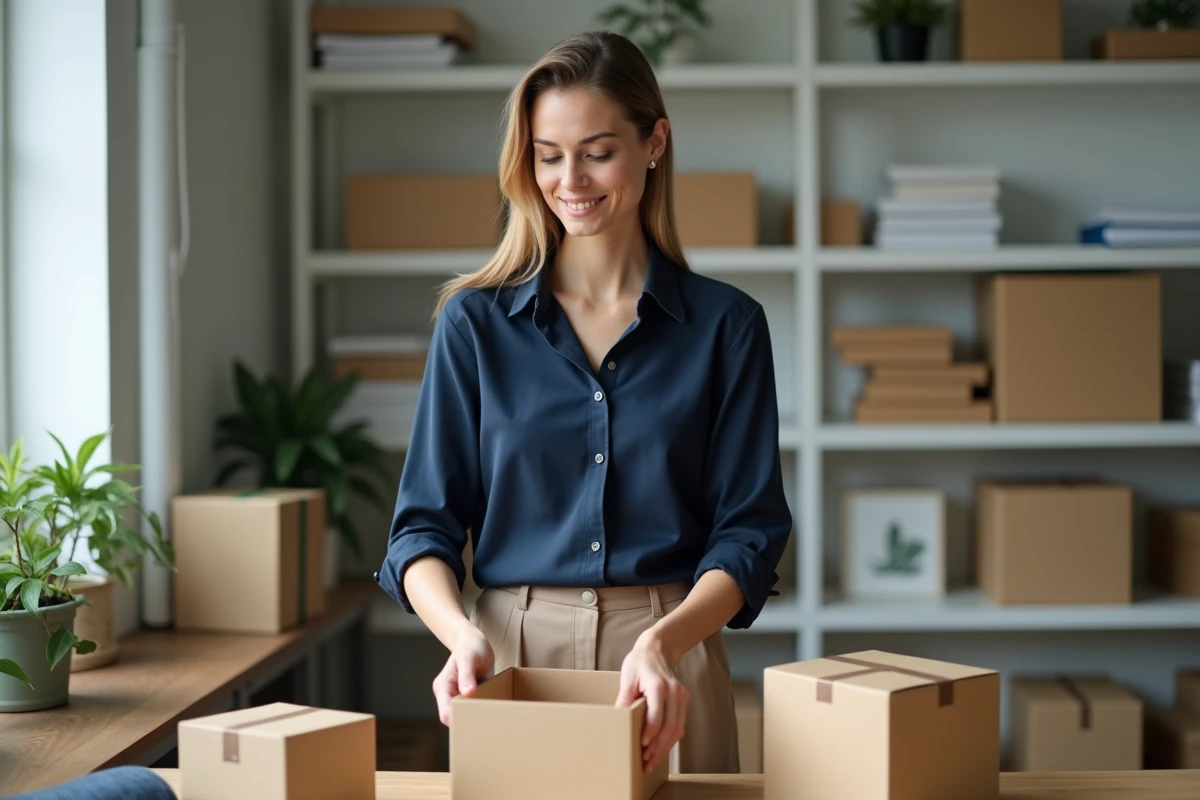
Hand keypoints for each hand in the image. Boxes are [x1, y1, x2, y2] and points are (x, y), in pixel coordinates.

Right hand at [432, 624, 494, 726]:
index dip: (458, 721)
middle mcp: (449, 695)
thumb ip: (466, 675)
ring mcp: (460, 697)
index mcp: (442, 688)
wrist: (475, 642)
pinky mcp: (471, 698)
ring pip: (466, 716)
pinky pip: (476, 709)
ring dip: (478, 719)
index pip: (446, 713)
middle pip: (455, 719)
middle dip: (469, 723)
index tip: (475, 723)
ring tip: (492, 721)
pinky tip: (495, 713)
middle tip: (487, 726)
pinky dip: (484, 712)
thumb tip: (467, 694)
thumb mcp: (468, 658)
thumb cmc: (470, 647)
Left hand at [615, 633, 689, 773]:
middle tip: (646, 763)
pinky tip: (660, 749)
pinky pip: (680, 724)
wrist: (658, 649)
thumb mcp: (627, 677)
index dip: (650, 735)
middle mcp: (674, 692)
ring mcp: (682, 696)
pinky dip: (670, 739)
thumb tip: (618, 721)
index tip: (641, 747)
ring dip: (665, 748)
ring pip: (678, 729)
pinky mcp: (684, 701)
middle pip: (670, 727)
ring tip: (651, 761)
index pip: (657, 716)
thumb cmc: (639, 663)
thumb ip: (625, 698)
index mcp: (659, 686)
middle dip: (658, 748)